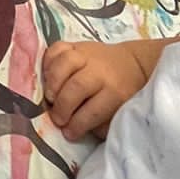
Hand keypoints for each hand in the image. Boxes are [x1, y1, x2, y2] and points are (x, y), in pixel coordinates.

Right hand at [42, 38, 165, 140]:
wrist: (132, 64)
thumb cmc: (123, 94)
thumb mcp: (119, 112)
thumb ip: (99, 122)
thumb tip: (72, 130)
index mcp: (116, 92)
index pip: (93, 111)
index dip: (77, 125)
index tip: (68, 134)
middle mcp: (101, 71)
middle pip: (76, 86)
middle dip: (62, 107)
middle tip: (57, 118)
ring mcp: (87, 54)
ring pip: (65, 63)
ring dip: (52, 83)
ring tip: (50, 97)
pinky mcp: (76, 44)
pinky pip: (57, 48)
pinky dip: (48, 62)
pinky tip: (47, 76)